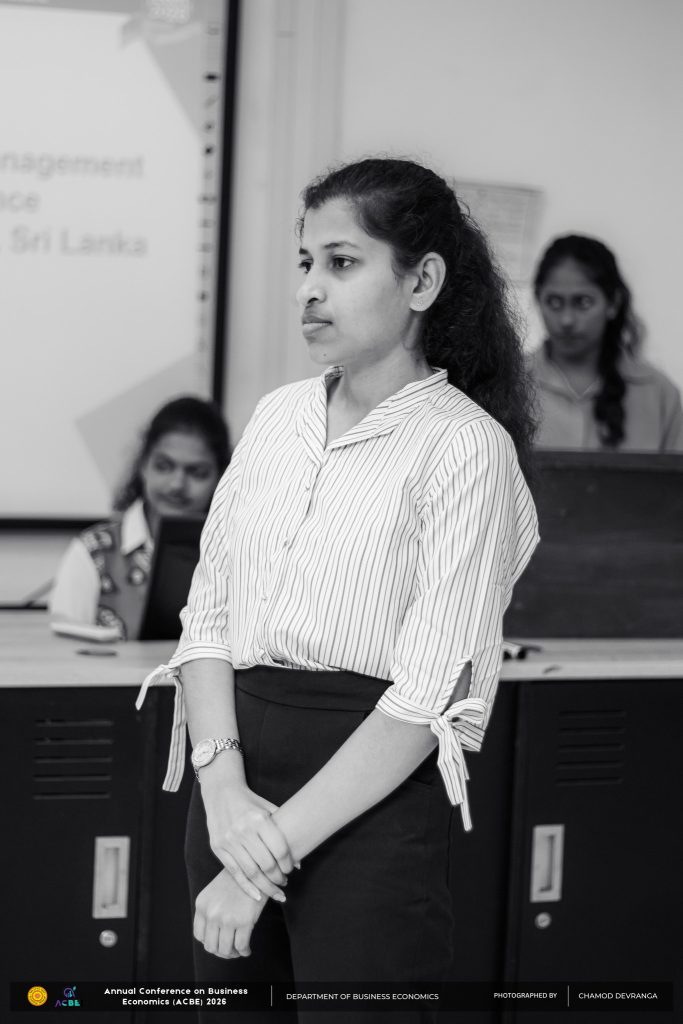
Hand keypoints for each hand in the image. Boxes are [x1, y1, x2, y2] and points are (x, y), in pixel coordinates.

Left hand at [194, 869, 264, 958]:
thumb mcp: (214, 893)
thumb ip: (209, 912)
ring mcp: (227, 918)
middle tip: (230, 950)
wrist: (256, 871)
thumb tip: (212, 940)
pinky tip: (247, 949)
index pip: (199, 936)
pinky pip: (240, 946)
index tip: (218, 943)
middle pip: (211, 946)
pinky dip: (244, 951)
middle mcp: (211, 913)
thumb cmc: (236, 882)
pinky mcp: (244, 922)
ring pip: (225, 950)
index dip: (209, 943)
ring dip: (232, 954)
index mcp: (202, 905)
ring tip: (239, 951)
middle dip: (221, 952)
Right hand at [203, 783, 296, 901]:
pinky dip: (248, 888)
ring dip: (266, 886)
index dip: (288, 864)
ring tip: (275, 891)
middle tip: (284, 882)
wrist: (221, 793)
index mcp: (259, 819)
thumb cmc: (251, 803)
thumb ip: (284, 832)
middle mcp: (243, 830)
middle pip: (267, 864)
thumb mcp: (269, 809)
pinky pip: (235, 873)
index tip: (292, 870)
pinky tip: (258, 896)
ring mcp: (229, 840)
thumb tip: (300, 863)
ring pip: (251, 872)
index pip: (280, 849)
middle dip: (278, 878)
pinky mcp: (218, 848)